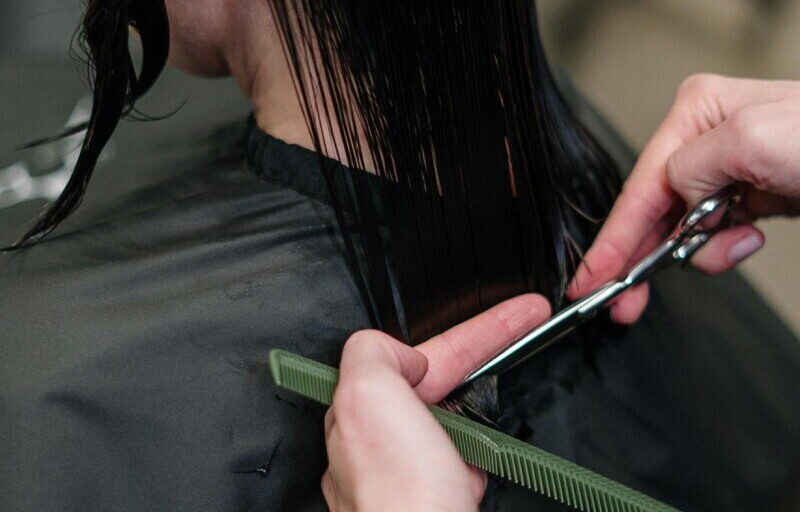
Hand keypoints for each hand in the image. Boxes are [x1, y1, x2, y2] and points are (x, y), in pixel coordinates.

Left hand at [321, 294, 551, 511]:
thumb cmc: (400, 501)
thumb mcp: (367, 396)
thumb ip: (373, 354)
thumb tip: (404, 357)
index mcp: (357, 410)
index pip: (421, 352)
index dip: (478, 329)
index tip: (521, 314)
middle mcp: (376, 443)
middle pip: (438, 382)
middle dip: (484, 354)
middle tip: (529, 326)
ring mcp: (407, 472)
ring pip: (452, 422)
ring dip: (480, 411)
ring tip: (498, 408)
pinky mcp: (435, 498)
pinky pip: (463, 462)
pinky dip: (479, 456)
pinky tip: (480, 465)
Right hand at [569, 74, 799, 323]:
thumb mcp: (753, 139)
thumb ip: (692, 166)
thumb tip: (675, 195)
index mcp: (698, 113)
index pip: (640, 187)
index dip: (612, 240)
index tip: (591, 279)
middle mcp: (707, 138)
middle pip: (653, 210)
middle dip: (640, 256)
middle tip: (623, 301)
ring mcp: (729, 168)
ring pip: (682, 226)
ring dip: (696, 250)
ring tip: (729, 247)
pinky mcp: (750, 194)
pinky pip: (713, 233)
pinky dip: (721, 248)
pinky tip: (742, 240)